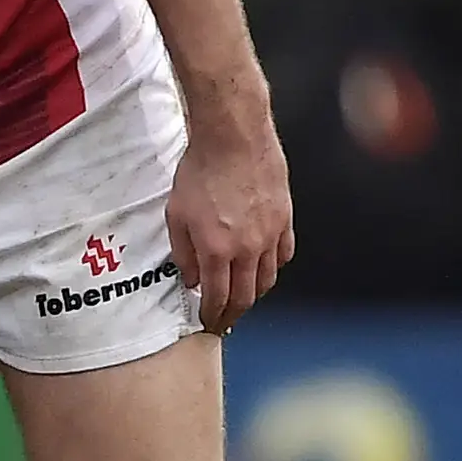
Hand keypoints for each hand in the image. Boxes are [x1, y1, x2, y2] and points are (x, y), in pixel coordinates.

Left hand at [165, 110, 293, 333]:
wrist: (233, 137)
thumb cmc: (200, 170)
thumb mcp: (176, 215)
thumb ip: (183, 253)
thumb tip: (190, 280)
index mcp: (217, 250)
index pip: (218, 298)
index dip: (212, 315)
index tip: (208, 322)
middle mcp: (248, 248)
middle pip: (246, 296)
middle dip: (233, 313)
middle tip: (225, 320)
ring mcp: (270, 235)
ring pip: (267, 279)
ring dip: (254, 293)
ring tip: (242, 296)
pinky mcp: (285, 219)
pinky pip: (284, 254)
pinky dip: (273, 267)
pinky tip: (263, 267)